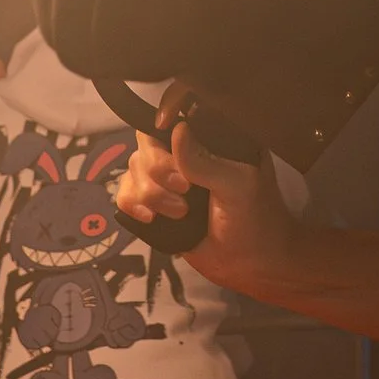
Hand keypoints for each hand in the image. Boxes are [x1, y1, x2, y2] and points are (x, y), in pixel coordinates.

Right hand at [116, 109, 302, 299]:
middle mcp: (185, 152)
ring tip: (180, 213)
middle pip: (147, 141)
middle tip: (185, 191)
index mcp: (211, 138)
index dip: (162, 121)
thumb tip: (177, 130)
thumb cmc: (255, 219)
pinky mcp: (154, 204)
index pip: (176, 114)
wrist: (249, 265)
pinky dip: (133, 204)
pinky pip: (124, 192)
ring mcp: (167, 178)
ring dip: (151, 193)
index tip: (167, 139)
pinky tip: (151, 218)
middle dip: (159, 169)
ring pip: (133, 168)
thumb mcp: (237, 185)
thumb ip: (205, 161)